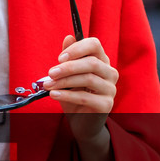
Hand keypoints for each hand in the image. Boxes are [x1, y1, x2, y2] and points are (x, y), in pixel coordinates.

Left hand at [47, 34, 116, 157]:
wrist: (81, 123)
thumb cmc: (74, 96)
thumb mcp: (68, 76)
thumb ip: (69, 58)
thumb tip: (68, 37)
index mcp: (102, 61)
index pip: (95, 45)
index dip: (77, 48)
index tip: (60, 58)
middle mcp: (110, 73)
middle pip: (91, 62)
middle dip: (68, 67)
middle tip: (50, 73)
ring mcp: (110, 89)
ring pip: (88, 79)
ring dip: (64, 81)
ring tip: (48, 85)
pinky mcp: (106, 105)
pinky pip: (85, 97)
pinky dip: (67, 95)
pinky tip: (54, 95)